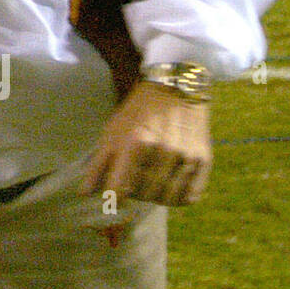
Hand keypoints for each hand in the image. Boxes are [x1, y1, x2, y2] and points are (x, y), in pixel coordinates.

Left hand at [81, 81, 211, 206]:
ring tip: (151, 182)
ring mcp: (185, 157)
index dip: (114, 197)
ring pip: (166, 199)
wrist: (175, 89)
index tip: (114, 193)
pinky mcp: (204, 161)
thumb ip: (98, 164)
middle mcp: (162, 151)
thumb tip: (84, 194)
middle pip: (143, 195)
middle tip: (134, 181)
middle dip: (134, 193)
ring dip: (155, 197)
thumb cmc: (138, 112)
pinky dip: (177, 198)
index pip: (119, 189)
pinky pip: (189, 197)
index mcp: (134, 143)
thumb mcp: (112, 131)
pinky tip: (170, 186)